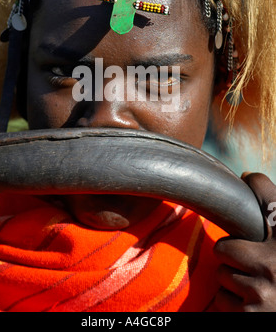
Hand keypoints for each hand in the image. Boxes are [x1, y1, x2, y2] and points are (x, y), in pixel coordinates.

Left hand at [214, 172, 275, 311]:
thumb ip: (271, 206)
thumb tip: (245, 175)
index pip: (268, 199)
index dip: (255, 188)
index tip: (248, 182)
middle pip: (224, 247)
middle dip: (232, 256)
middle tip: (251, 263)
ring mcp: (263, 292)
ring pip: (221, 274)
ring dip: (232, 280)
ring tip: (254, 283)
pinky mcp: (251, 316)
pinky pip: (222, 299)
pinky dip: (232, 302)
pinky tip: (252, 302)